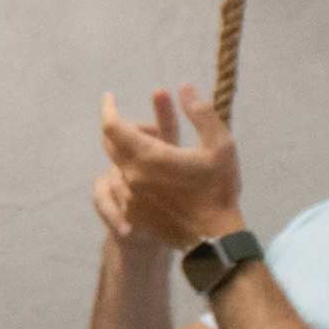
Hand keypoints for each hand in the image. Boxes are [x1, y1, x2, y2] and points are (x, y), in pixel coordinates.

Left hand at [98, 85, 245, 254]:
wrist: (215, 239)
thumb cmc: (219, 189)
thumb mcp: (220, 145)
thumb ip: (201, 113)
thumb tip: (183, 88)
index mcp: (148, 157)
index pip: (112, 126)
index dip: (108, 108)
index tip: (109, 96)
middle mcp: (132, 176)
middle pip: (110, 143)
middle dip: (123, 127)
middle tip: (148, 126)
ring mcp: (129, 198)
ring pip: (116, 165)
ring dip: (129, 151)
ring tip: (156, 150)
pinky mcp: (132, 214)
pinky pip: (122, 186)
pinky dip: (132, 173)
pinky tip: (156, 176)